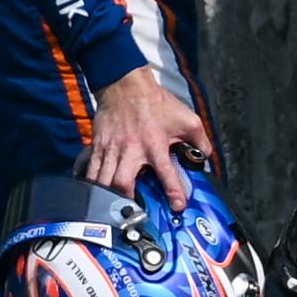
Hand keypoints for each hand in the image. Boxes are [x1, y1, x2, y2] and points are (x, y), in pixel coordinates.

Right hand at [86, 66, 211, 204]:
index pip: (166, 173)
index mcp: (154, 144)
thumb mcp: (186, 118)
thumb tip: (207, 156)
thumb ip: (199, 139)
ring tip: (110, 208)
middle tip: (132, 212)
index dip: (173, 192)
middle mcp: (131, 150)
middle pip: (121, 182)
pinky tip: (92, 192)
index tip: (177, 206)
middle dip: (125, 200)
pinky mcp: (97, 145)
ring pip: (102, 180)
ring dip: (105, 196)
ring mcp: (111, 149)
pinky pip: (89, 169)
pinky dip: (89, 183)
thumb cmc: (156, 102)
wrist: (126, 84)